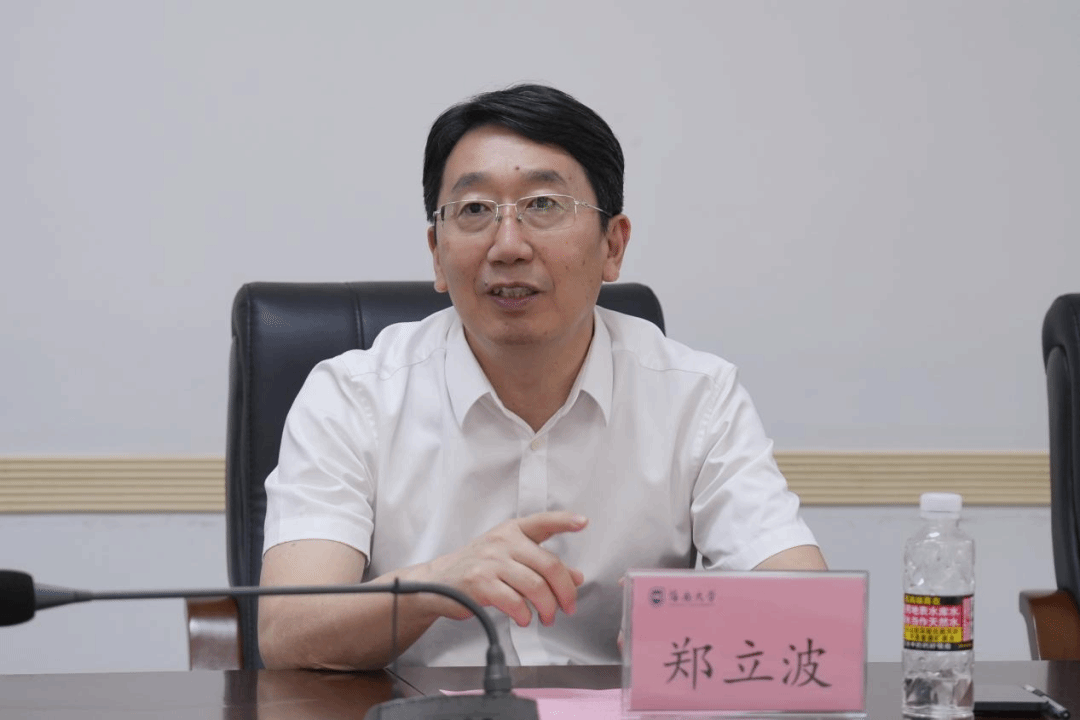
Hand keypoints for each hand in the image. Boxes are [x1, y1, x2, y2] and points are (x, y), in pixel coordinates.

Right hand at [422, 511, 587, 626]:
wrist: (437, 582)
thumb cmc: (477, 568)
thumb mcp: (510, 558)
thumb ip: (541, 564)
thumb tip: (576, 577)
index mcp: (512, 530)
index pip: (542, 522)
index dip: (564, 521)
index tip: (583, 522)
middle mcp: (502, 541)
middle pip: (548, 564)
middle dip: (565, 591)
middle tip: (569, 607)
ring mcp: (490, 561)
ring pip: (535, 585)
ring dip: (548, 607)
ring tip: (547, 617)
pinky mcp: (479, 582)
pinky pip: (514, 601)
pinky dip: (525, 614)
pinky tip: (525, 618)